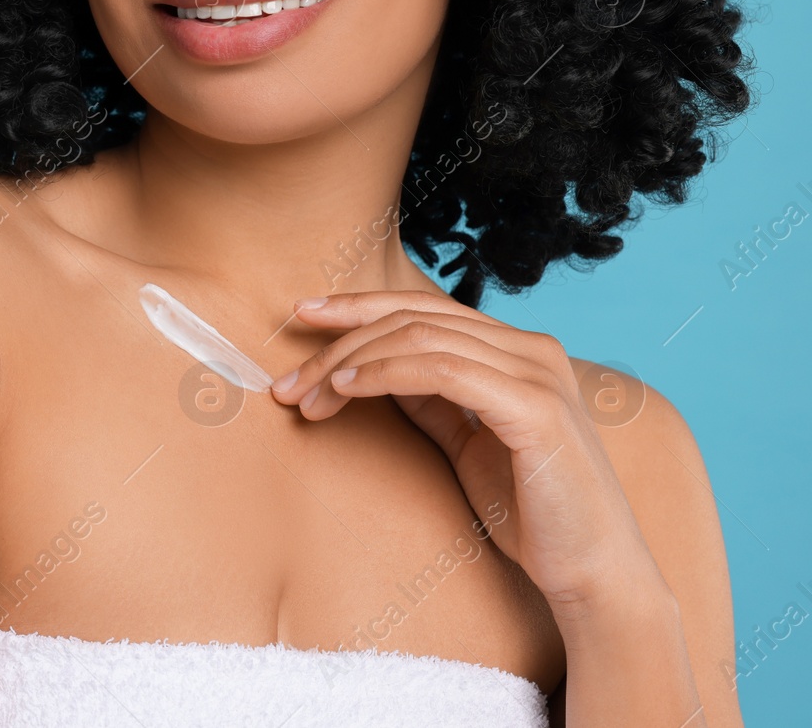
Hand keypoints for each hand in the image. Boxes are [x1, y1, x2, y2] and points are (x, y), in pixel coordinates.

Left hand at [268, 289, 667, 614]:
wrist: (592, 572)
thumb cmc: (532, 513)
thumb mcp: (467, 443)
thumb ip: (432, 399)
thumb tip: (373, 367)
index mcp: (518, 351)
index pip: (424, 308)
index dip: (358, 306)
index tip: (303, 316)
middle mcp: (532, 348)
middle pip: (414, 317)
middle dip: (340, 342)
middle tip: (287, 382)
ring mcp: (538, 372)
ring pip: (421, 337)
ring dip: (350, 363)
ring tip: (307, 397)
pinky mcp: (536, 407)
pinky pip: (443, 370)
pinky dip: (386, 372)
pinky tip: (347, 389)